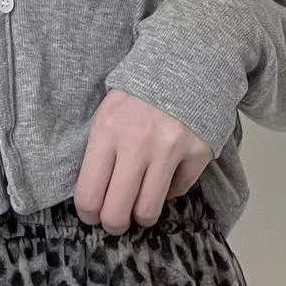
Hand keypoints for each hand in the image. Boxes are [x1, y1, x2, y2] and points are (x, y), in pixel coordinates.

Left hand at [73, 88, 213, 233]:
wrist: (186, 61)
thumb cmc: (138, 95)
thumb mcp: (107, 115)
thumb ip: (98, 153)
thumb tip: (93, 198)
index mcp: (106, 132)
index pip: (88, 194)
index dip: (88, 214)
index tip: (93, 215)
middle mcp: (137, 143)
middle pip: (117, 212)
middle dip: (113, 225)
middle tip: (116, 221)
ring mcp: (170, 149)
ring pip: (148, 211)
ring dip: (142, 216)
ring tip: (140, 208)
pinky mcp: (198, 152)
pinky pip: (178, 191)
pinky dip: (172, 189)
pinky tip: (168, 174)